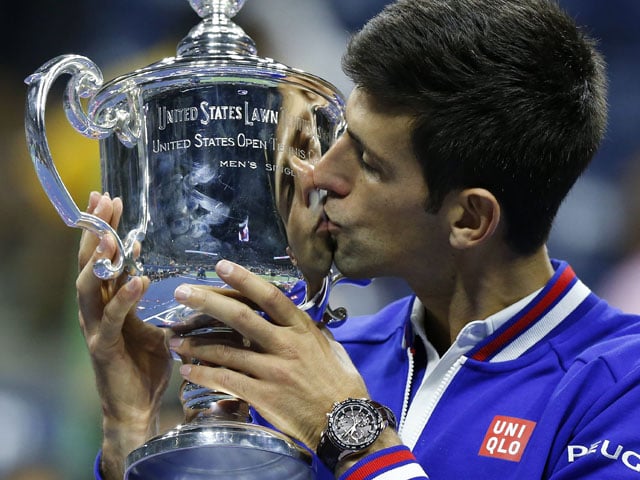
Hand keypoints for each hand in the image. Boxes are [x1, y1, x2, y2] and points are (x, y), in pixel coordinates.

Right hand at [77, 192, 172, 478]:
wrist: (137, 407)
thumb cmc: (144, 366)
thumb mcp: (150, 326)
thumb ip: (147, 302)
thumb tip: (160, 276)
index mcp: (106, 302)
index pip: (101, 257)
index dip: (104, 228)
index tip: (111, 200)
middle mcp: (94, 310)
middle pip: (89, 262)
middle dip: (96, 229)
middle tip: (104, 200)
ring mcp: (95, 328)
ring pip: (89, 285)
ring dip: (100, 258)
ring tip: (111, 233)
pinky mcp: (104, 347)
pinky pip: (112, 317)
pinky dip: (124, 297)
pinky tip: (136, 276)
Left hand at [169, 259, 367, 449]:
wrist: (344, 420)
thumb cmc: (340, 383)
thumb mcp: (331, 347)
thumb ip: (310, 330)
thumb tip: (297, 317)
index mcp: (302, 329)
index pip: (269, 297)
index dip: (244, 280)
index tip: (222, 266)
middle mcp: (285, 345)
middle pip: (240, 317)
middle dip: (207, 302)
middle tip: (182, 292)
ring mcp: (272, 371)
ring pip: (226, 351)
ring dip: (196, 344)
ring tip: (175, 339)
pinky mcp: (263, 395)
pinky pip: (226, 381)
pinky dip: (204, 374)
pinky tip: (188, 370)